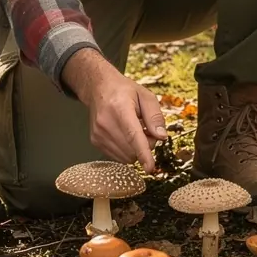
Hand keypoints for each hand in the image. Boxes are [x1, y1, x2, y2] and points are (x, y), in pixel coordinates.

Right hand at [62, 50, 165, 171]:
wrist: (99, 88)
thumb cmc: (124, 91)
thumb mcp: (145, 95)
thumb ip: (155, 116)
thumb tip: (161, 137)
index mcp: (120, 108)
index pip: (132, 135)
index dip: (143, 153)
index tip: (150, 168)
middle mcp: (106, 123)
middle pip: (132, 149)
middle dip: (146, 145)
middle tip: (147, 129)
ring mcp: (98, 134)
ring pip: (126, 156)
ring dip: (136, 149)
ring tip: (135, 130)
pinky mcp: (95, 141)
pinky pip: (118, 156)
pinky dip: (127, 150)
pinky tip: (125, 135)